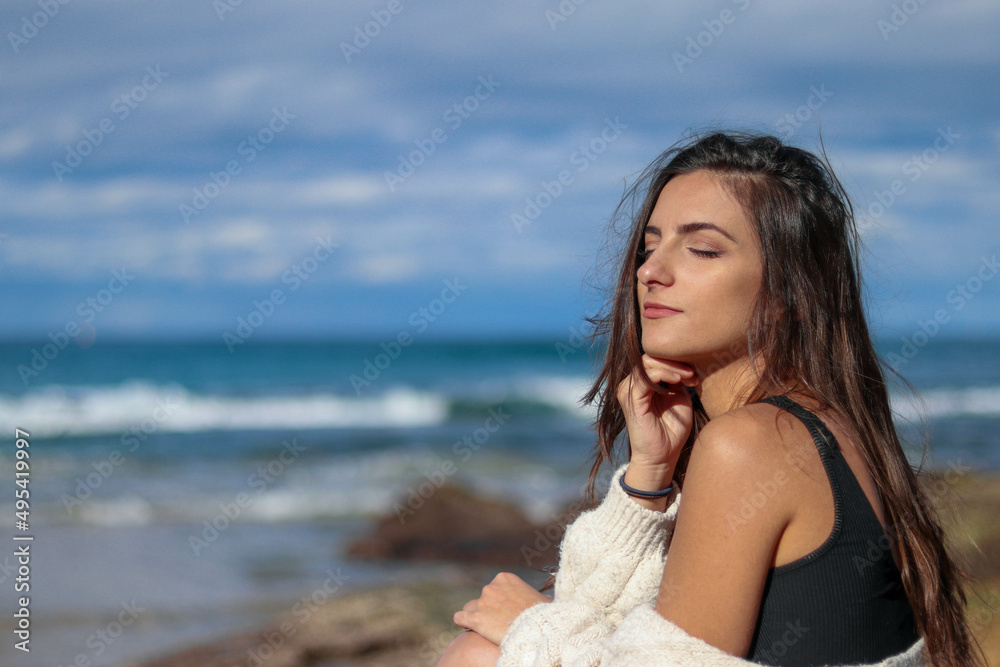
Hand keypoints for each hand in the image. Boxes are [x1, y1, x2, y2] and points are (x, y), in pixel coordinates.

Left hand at [453, 572, 552, 644]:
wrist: (536, 630)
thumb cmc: (543, 616)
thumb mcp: (543, 601)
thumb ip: (538, 597)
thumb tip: (546, 600)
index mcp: (505, 579)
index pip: (494, 588)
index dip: (499, 602)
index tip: (506, 612)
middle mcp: (491, 587)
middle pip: (483, 599)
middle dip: (489, 610)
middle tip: (499, 623)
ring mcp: (481, 602)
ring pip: (470, 608)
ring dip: (476, 616)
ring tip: (487, 629)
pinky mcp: (474, 618)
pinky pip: (459, 618)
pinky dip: (463, 622)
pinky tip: (468, 627)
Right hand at [616, 354, 697, 484]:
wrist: (663, 456)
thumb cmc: (672, 430)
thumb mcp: (679, 398)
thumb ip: (677, 380)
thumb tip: (682, 364)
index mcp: (642, 384)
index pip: (654, 359)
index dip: (675, 361)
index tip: (694, 373)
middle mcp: (631, 384)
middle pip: (650, 357)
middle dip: (674, 362)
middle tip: (692, 373)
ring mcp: (628, 391)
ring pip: (647, 362)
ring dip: (671, 366)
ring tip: (688, 376)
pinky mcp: (630, 399)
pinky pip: (645, 377)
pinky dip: (664, 374)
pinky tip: (678, 380)